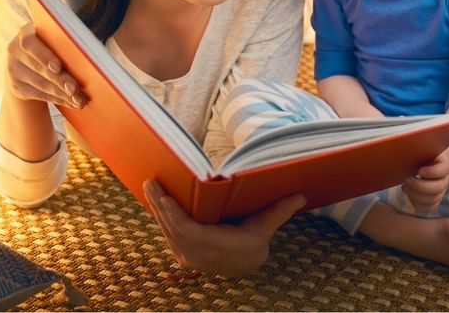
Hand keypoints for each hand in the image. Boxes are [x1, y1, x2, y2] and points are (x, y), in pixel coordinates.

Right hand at [6, 23, 83, 108]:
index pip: (29, 43)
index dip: (44, 56)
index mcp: (26, 33)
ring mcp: (13, 70)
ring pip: (41, 84)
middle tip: (76, 89)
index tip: (58, 67)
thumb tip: (90, 55)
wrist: (27, 62)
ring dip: (63, 94)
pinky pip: (40, 95)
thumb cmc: (51, 45)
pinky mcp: (17, 87)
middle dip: (60, 80)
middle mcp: (15, 51)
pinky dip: (58, 99)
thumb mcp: (53, 38)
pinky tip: (72, 102)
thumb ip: (64, 42)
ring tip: (80, 99)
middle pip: (39, 68)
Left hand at [143, 180, 305, 276]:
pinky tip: (155, 201)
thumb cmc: (254, 243)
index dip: (175, 215)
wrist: (244, 266)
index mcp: (217, 247)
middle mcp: (198, 255)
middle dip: (159, 205)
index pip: (189, 231)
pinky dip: (161, 218)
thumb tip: (299, 196)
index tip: (165, 197)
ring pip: (167, 231)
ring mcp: (188, 256)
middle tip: (150, 182)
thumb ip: (279, 211)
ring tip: (149, 186)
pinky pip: (168, 234)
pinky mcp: (182, 254)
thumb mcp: (265, 228)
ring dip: (156, 209)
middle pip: (173, 228)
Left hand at [401, 151, 448, 210]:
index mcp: (443, 163)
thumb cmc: (418, 153)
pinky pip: (429, 207)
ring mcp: (441, 190)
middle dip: (420, 186)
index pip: (444, 169)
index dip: (432, 172)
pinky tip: (409, 195)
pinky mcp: (434, 199)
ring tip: (404, 187)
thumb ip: (415, 147)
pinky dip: (418, 203)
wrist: (422, 161)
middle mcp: (445, 178)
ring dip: (416, 195)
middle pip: (439, 188)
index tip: (419, 171)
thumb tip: (402, 146)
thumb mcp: (418, 148)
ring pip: (433, 199)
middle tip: (406, 180)